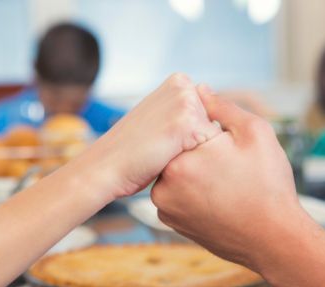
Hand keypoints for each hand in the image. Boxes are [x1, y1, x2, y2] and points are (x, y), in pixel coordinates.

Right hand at [76, 73, 220, 199]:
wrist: (105, 167)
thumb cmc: (132, 152)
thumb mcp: (159, 120)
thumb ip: (184, 113)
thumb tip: (219, 120)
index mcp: (178, 82)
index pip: (210, 114)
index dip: (192, 137)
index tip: (164, 141)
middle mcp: (184, 85)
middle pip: (216, 124)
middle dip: (198, 144)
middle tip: (163, 149)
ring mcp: (186, 102)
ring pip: (216, 138)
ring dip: (198, 153)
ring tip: (166, 154)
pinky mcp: (189, 123)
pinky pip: (213, 150)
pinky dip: (197, 162)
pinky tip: (169, 160)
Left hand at [151, 86, 303, 268]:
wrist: (274, 240)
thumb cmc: (268, 186)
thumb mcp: (255, 133)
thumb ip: (222, 107)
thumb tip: (199, 90)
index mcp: (180, 159)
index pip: (182, 127)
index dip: (205, 128)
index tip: (223, 141)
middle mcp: (163, 184)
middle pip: (175, 150)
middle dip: (197, 149)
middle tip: (226, 162)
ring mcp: (164, 206)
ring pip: (174, 172)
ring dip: (191, 170)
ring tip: (223, 180)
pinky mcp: (170, 221)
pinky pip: (175, 194)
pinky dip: (190, 191)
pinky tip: (215, 196)